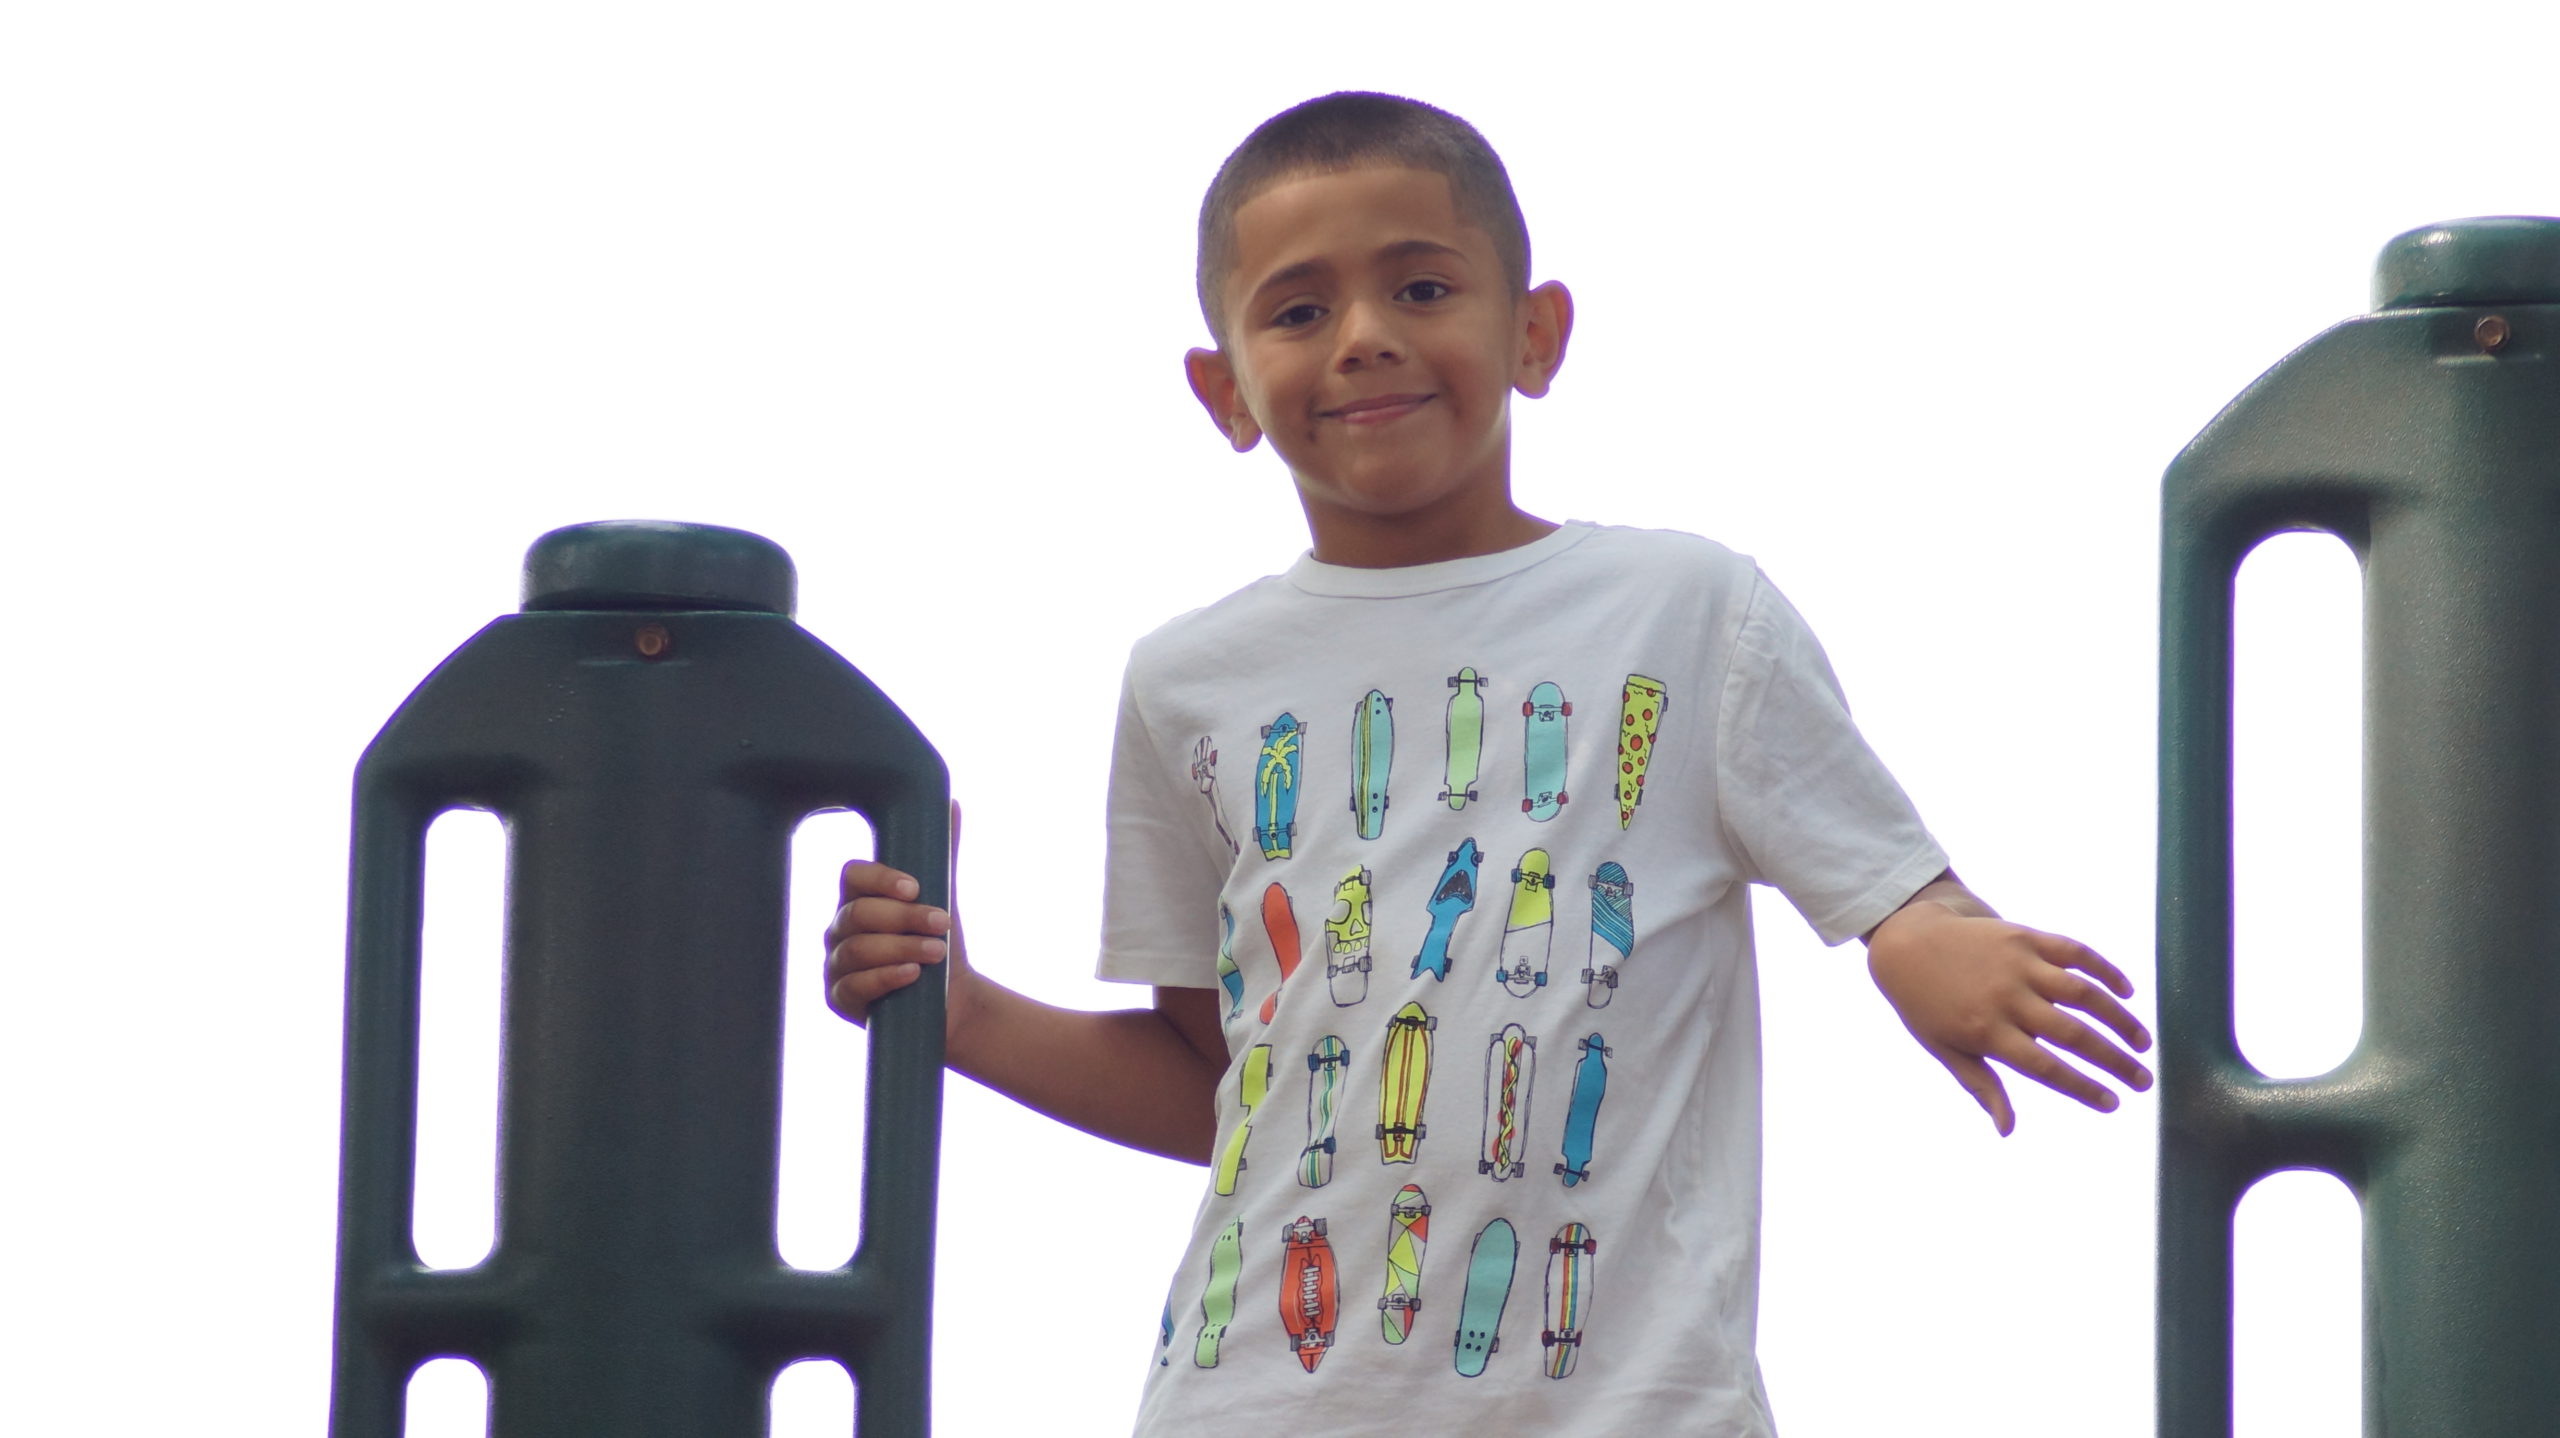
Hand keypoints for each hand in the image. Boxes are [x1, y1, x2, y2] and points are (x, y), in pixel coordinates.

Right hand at [822, 804, 967, 1031]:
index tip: (916, 887)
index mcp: (858, 898)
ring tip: (937, 952)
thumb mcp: (942, 897)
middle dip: (903, 917)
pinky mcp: (840, 998)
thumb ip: (943, 854)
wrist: (950, 999)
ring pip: (857, 949)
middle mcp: (839, 929)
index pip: (852, 875)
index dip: (880, 878)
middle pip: (858, 913)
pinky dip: (885, 978)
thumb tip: (951, 803)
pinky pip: (854, 985)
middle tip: (941, 923)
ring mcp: (836, 964)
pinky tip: (911, 974)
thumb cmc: (938, 942)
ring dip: (901, 948)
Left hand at [1865, 884, 2152, 1135]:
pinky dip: (2105, 970)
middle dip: (2115, 1061)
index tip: (2112, 1104)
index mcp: (1986, 1032)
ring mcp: (2019, 964)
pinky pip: (2075, 952)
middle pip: (2073, 1035)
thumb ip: (1980, 1086)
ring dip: (2120, 1019)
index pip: (2046, 1068)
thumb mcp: (1944, 1049)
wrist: (1907, 941)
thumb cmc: (1925, 1004)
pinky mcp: (2025, 936)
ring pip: (2084, 993)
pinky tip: (2127, 991)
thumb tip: (2007, 1130)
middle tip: (2143, 1081)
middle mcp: (2007, 998)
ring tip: (2143, 1043)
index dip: (2083, 1088)